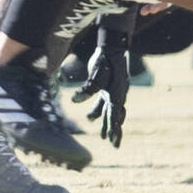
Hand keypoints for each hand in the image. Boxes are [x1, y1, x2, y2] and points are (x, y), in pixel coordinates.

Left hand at [71, 33, 129, 147]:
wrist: (112, 46)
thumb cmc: (105, 58)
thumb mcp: (96, 72)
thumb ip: (87, 88)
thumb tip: (74, 101)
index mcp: (117, 92)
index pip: (115, 112)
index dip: (113, 126)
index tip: (112, 139)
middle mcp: (118, 93)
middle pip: (117, 116)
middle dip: (115, 131)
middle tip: (115, 146)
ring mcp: (114, 91)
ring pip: (110, 111)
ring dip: (106, 123)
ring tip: (103, 137)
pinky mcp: (107, 87)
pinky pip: (104, 103)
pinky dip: (99, 111)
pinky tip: (91, 118)